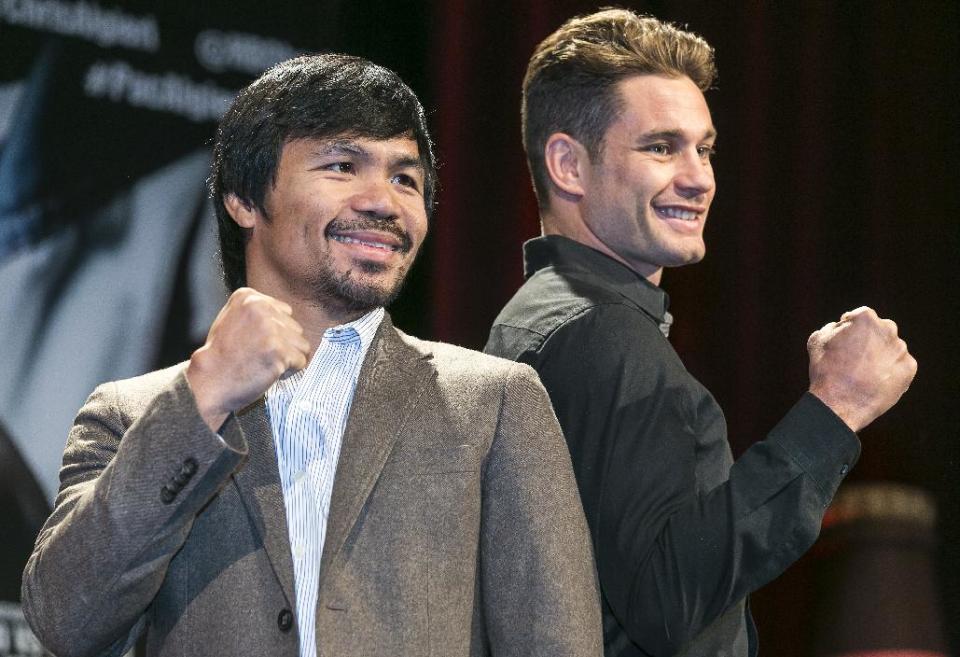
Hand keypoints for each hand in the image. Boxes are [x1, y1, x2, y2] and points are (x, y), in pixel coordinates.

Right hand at [186, 288, 310, 430]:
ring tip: (266, 364)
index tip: (257, 343)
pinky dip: (290, 371)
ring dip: (289, 358)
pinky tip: (270, 372)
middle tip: (261, 357)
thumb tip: (287, 315)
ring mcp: (271, 329)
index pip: (284, 312)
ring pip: (302, 344)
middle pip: (295, 328)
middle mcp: (260, 308)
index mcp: (248, 297)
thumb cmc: (221, 355)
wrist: (209, 381)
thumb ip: (258, 312)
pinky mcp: (280, 351)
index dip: (276, 332)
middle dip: (284, 345)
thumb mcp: (232, 319)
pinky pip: (302, 361)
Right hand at [807, 306, 916, 431]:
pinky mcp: (909, 368)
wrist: (840, 402)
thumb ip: (833, 327)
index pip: (860, 317)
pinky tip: (875, 382)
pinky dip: (890, 371)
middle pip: (880, 330)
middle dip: (870, 341)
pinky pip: (900, 365)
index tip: (844, 343)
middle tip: (855, 359)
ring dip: (881, 356)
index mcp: (865, 318)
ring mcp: (900, 348)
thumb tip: (842, 326)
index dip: (850, 330)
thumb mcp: (817, 340)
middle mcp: (887, 328)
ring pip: (891, 348)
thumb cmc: (826, 370)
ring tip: (864, 374)